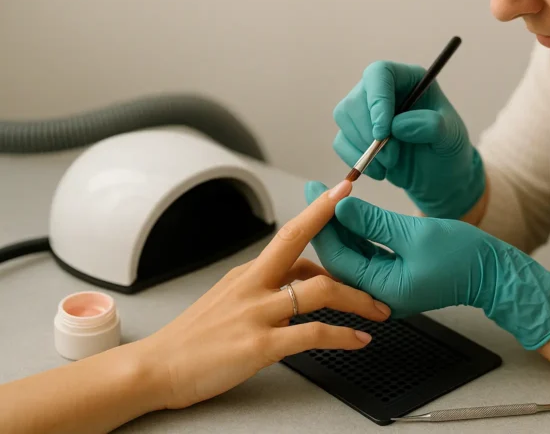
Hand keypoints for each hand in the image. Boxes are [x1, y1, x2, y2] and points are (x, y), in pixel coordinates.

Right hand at [134, 179, 391, 409]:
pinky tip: (358, 340)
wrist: (156, 368)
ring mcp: (256, 313)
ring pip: (317, 290)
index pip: (289, 235)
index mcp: (248, 273)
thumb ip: (264, 286)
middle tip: (366, 221)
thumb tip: (299, 277)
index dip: (318, 213)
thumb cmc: (193, 337)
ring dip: (357, 298)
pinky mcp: (259, 345)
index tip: (341, 195)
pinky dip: (341, 336)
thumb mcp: (228, 300)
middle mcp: (253, 286)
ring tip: (380, 309)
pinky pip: (311, 334)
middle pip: (299, 244)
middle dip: (334, 226)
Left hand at [305, 182, 549, 350]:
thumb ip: (374, 222)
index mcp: (384, 291)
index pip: (339, 257)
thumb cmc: (464, 256)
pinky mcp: (396, 277)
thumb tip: (340, 207)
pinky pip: (368, 255)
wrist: (495, 273)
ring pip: (353, 255)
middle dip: (327, 224)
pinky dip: (358, 234)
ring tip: (328, 197)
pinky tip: (349, 213)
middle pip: (341, 257)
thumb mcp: (415, 234)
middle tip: (315, 191)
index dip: (324, 223)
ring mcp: (387, 287)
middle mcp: (381, 295)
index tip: (315, 193)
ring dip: (341, 227)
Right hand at [332, 61, 484, 218]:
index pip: (380, 74)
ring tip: (391, 165)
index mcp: (407, 79)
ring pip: (344, 117)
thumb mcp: (450, 136)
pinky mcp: (355, 134)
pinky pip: (341, 141)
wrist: (440, 175)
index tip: (382, 132)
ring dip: (363, 147)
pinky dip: (355, 159)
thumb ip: (431, 126)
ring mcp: (365, 111)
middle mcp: (382, 90)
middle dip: (369, 133)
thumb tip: (397, 125)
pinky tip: (380, 171)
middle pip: (356, 98)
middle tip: (393, 158)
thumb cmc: (448, 148)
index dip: (376, 100)